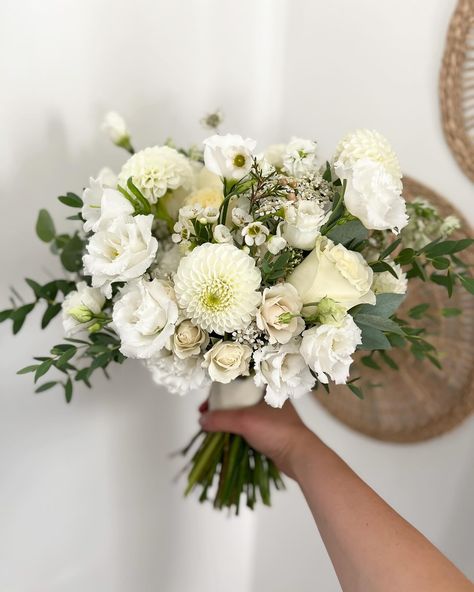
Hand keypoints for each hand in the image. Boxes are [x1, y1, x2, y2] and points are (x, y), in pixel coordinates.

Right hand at [199, 399, 314, 478]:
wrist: (299, 455)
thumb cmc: (276, 430)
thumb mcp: (244, 421)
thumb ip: (220, 419)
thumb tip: (202, 421)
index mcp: (264, 388)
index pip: (236, 383)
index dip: (217, 392)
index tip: (205, 404)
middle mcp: (266, 399)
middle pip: (236, 399)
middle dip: (218, 408)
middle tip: (204, 416)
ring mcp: (269, 415)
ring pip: (241, 414)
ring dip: (225, 420)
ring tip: (211, 427)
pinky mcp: (269, 431)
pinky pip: (246, 427)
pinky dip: (234, 430)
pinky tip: (224, 436)